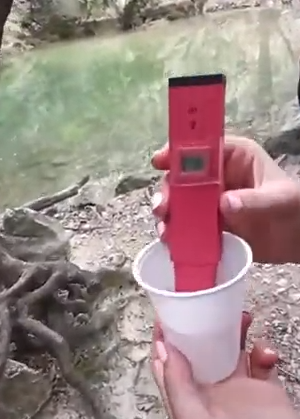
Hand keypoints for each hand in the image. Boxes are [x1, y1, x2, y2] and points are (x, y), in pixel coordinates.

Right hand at [152, 135, 299, 263]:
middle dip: (169, 191)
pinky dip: (177, 234)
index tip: (159, 162)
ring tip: (165, 230)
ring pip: (182, 205)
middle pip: (184, 179)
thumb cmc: (294, 207)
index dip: (178, 152)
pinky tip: (171, 242)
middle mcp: (219, 178)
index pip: (202, 148)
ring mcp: (213, 204)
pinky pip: (189, 227)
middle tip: (163, 207)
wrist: (299, 240)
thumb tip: (224, 203)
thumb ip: (253, 200)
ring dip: (169, 215)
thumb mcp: (278, 199)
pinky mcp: (212, 227)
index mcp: (235, 158)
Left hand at [152, 315, 299, 418]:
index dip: (164, 338)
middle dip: (201, 327)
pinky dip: (262, 351)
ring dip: (232, 332)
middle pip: (200, 351)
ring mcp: (238, 391)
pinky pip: (260, 362)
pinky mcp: (266, 392)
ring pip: (230, 351)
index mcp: (186, 402)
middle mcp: (209, 394)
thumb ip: (178, 387)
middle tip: (207, 303)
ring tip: (240, 315)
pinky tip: (266, 353)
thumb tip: (161, 348)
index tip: (166, 310)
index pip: (168, 364)